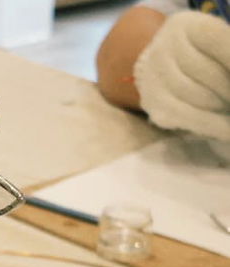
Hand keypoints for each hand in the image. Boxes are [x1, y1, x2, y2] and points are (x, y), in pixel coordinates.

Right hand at [133, 11, 229, 140]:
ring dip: (223, 106)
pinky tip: (228, 131)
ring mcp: (155, 79)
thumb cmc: (195, 56)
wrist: (155, 69)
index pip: (219, 41)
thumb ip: (226, 55)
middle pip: (210, 74)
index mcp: (184, 26)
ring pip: (201, 98)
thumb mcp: (212, 44)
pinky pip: (189, 118)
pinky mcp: (154, 105)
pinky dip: (214, 126)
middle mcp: (163, 49)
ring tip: (227, 106)